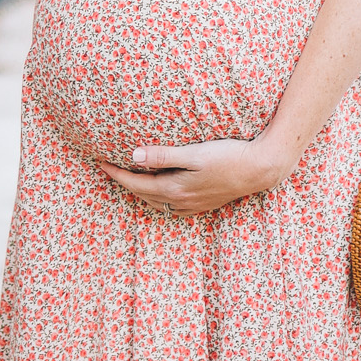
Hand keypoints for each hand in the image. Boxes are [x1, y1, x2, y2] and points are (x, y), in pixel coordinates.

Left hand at [101, 138, 292, 213]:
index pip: (135, 184)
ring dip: (141, 192)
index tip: (99, 163)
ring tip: (130, 179)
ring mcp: (194, 206)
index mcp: (175, 189)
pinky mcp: (204, 204)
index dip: (116, 174)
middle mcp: (181, 202)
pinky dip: (159, 198)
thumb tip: (133, 157)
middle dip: (125, 183)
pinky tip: (161, 190)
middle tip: (109, 169)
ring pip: (157, 203)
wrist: (260, 169)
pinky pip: (172, 206)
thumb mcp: (194, 153)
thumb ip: (163, 156)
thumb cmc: (228, 156)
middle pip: (143, 195)